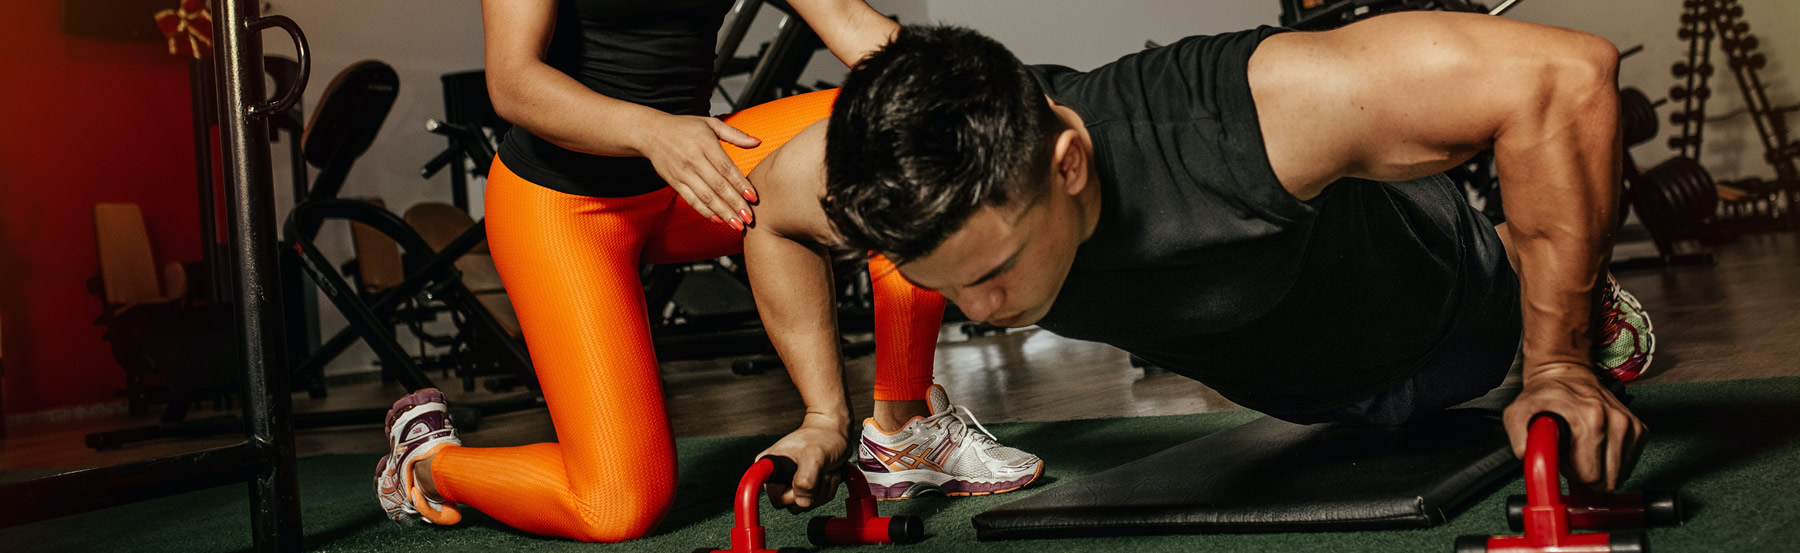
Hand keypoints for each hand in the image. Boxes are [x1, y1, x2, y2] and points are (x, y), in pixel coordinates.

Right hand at [637, 114, 760, 228]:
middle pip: (717, 185)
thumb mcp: (710, 124)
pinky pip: (691, 200)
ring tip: (736, 224)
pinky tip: (718, 220)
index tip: (753, 197)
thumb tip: (756, 141)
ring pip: (705, 196)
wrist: (651, 133)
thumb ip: (734, 134)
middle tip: (749, 218)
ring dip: (722, 212)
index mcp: (704, 143)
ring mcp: (682, 173)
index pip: (725, 167)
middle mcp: (693, 159)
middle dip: (734, 204)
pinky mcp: (674, 182)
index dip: (740, 184)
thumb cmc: (684, 127)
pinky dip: (704, 211)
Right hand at [758, 415, 849, 512]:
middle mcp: (777, 478)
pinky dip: (827, 490)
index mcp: (770, 467)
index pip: (775, 497)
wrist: (834, 432)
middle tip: (821, 471)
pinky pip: (815, 502)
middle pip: (792, 504)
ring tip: (825, 470)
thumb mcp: (815, 455)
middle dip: (813, 491)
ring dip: (823, 490)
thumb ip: (806, 479)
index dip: (791, 495)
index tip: (799, 482)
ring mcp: (791, 484)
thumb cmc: (822, 437)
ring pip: (806, 504)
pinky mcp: (804, 488)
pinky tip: (828, 474)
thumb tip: (802, 501)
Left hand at [1503, 363, 1645, 491]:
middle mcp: (1616, 421)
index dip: (1572, 473)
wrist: (1566, 375)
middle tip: (1572, 454)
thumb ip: (1520, 441)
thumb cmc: (1545, 396)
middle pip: (1608, 480)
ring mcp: (1631, 425)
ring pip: (1619, 474)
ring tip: (1582, 448)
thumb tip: (1529, 459)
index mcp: (1591, 419)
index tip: (1563, 458)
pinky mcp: (1639, 429)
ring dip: (1599, 467)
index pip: (1590, 476)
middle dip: (1586, 474)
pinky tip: (1596, 444)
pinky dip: (1611, 460)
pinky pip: (1628, 465)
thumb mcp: (1518, 414)